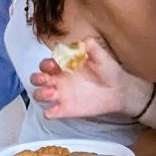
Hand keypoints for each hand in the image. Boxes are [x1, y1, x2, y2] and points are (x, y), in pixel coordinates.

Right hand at [29, 36, 145, 120]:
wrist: (119, 90)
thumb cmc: (108, 71)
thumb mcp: (101, 55)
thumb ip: (91, 46)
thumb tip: (80, 42)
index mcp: (63, 66)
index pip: (46, 64)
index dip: (46, 64)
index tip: (55, 65)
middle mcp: (58, 80)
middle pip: (36, 79)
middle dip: (37, 78)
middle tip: (46, 79)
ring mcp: (61, 95)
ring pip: (39, 95)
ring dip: (40, 94)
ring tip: (52, 93)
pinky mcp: (65, 109)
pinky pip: (50, 113)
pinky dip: (48, 112)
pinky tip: (55, 110)